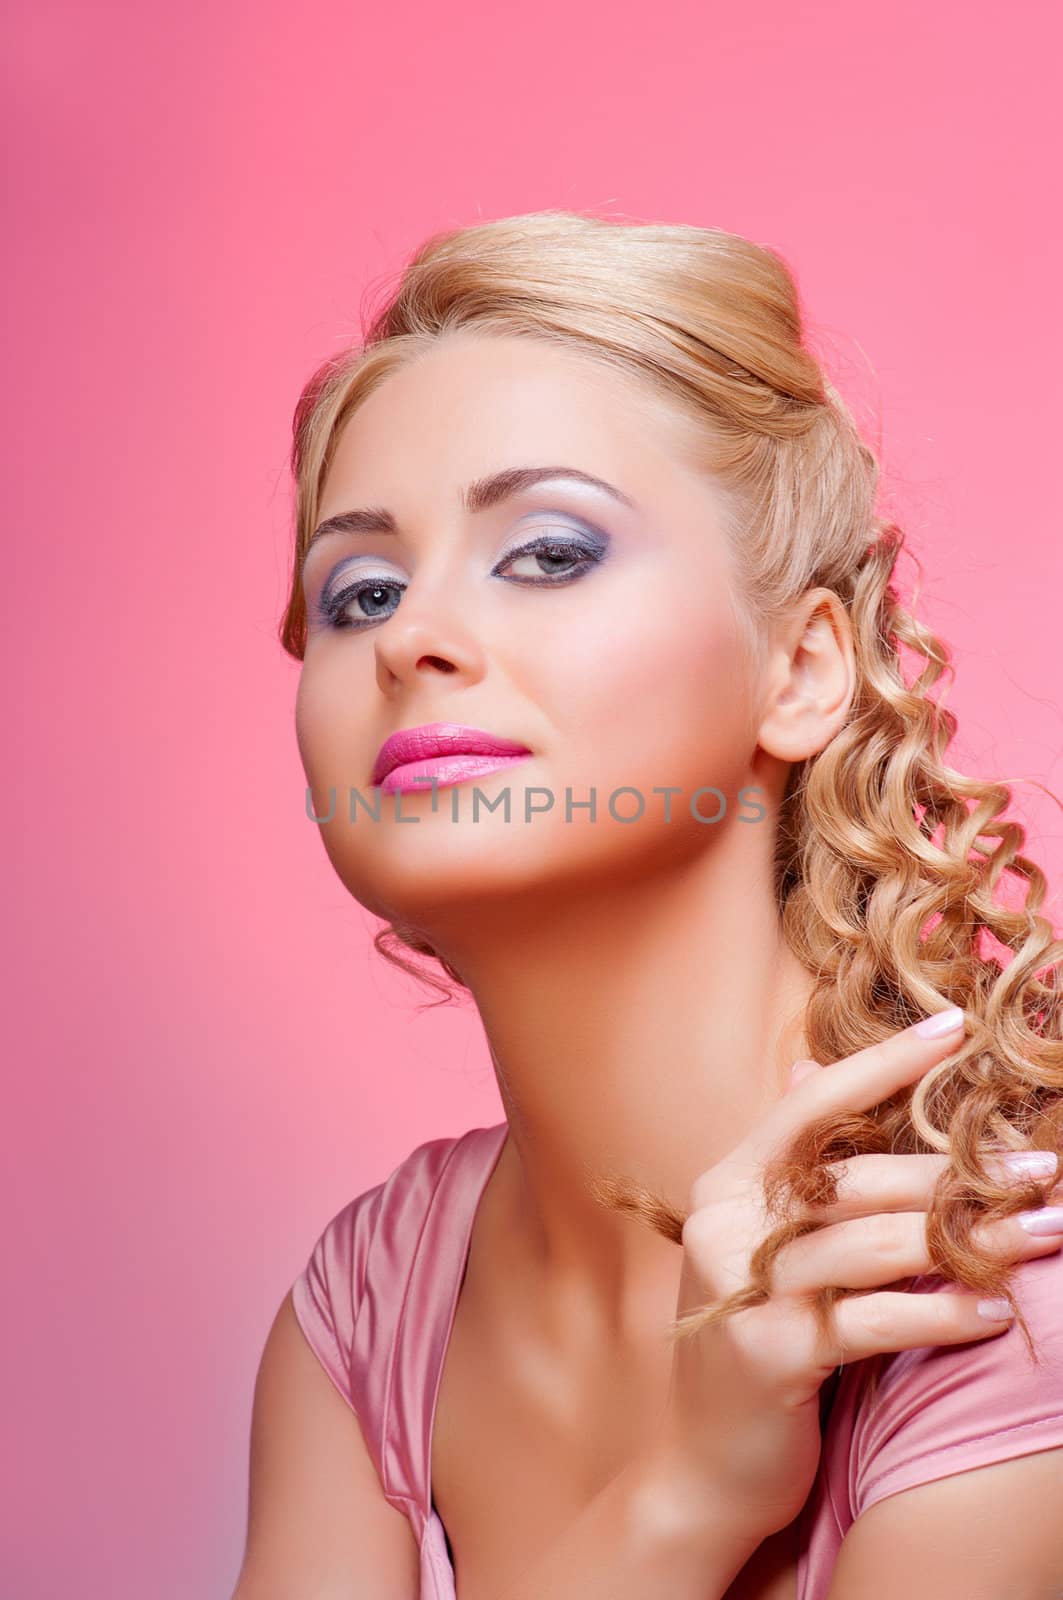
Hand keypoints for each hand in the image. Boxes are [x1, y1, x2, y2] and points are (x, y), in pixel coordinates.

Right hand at [651, 1010, 1061, 1542]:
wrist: (704, 1463)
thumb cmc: (753, 1341)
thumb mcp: (761, 1245)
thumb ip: (790, 1165)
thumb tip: (808, 1064)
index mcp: (726, 1184)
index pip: (810, 1104)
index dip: (883, 1065)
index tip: (954, 1029)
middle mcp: (726, 1225)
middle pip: (857, 1179)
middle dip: (956, 1173)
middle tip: (1040, 1170)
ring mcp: (743, 1290)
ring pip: (873, 1245)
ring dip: (968, 1239)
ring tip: (1041, 1234)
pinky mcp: (768, 1354)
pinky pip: (874, 1322)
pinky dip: (941, 1313)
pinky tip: (994, 1311)